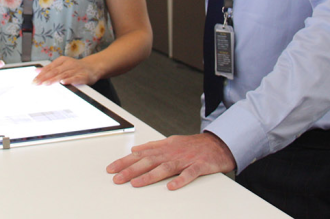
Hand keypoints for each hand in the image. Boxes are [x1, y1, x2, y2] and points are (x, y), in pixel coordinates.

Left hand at [33, 56, 99, 85]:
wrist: (93, 67)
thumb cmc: (75, 67)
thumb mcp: (62, 65)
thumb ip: (50, 68)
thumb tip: (36, 71)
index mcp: (62, 61)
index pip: (50, 67)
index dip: (41, 74)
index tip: (34, 80)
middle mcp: (69, 64)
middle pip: (55, 71)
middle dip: (45, 77)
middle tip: (37, 83)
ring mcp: (76, 70)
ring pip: (64, 74)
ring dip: (54, 79)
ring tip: (46, 83)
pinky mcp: (84, 76)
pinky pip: (76, 78)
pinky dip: (69, 80)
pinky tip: (63, 82)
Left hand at [106, 132, 235, 189]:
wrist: (218, 144)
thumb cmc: (193, 145)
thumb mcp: (170, 142)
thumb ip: (152, 146)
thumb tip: (135, 149)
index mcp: (164, 147)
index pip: (140, 155)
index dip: (125, 161)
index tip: (111, 169)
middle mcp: (172, 152)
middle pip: (148, 161)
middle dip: (131, 170)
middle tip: (117, 178)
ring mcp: (185, 159)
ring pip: (165, 167)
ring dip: (149, 176)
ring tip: (135, 183)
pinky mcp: (199, 166)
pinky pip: (189, 174)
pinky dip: (180, 180)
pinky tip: (171, 186)